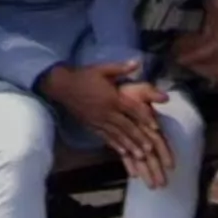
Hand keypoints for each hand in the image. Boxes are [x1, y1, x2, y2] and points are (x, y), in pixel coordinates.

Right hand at [39, 62, 173, 187]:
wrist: (62, 85)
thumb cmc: (84, 76)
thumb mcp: (103, 69)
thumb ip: (121, 68)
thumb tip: (138, 61)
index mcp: (112, 97)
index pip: (132, 109)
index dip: (144, 118)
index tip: (155, 127)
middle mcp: (106, 111)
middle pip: (126, 126)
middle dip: (138, 138)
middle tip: (150, 150)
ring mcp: (98, 120)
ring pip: (116, 135)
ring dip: (129, 145)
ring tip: (140, 156)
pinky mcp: (91, 125)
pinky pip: (104, 137)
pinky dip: (114, 145)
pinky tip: (123, 153)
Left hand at [106, 81, 174, 189]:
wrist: (108, 94)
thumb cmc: (127, 93)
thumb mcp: (140, 90)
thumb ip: (151, 94)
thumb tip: (165, 98)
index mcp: (150, 124)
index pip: (159, 142)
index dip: (165, 153)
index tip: (171, 166)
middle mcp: (143, 134)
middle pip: (152, 155)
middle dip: (157, 170)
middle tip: (162, 185)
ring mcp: (133, 139)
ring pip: (141, 160)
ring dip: (147, 173)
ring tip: (154, 187)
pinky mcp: (121, 141)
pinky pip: (126, 157)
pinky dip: (130, 166)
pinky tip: (134, 177)